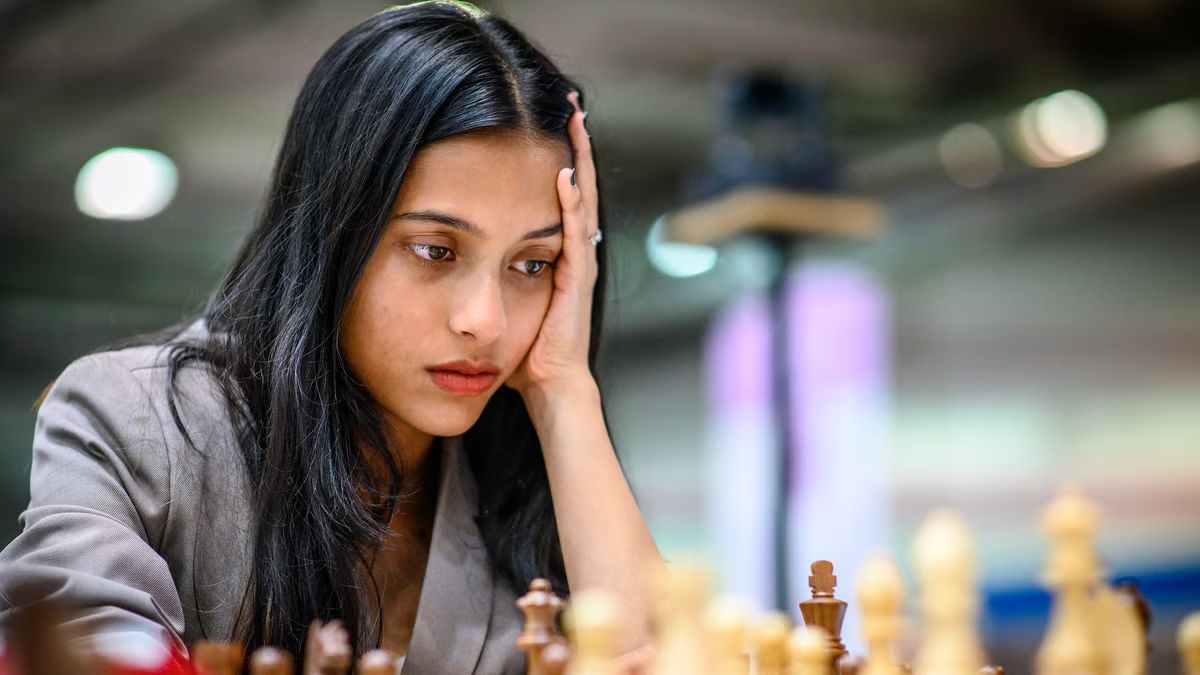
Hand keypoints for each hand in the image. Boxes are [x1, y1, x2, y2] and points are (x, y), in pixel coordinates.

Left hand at [506, 91, 598, 399]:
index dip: (559, 157)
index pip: (562, 195)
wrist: (549, 388)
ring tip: (574, 121)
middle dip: (574, 145)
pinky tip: (564, 175)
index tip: (549, 122)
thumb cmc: (521, 351)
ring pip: (582, 200)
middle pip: (578, 186)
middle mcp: (573, 253)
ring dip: (579, 160)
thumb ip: (485, 273)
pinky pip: (575, 234)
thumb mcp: (501, 299)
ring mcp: (578, 265)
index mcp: (557, 255)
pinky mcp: (576, 281)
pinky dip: (571, 203)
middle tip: (569, 104)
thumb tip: (448, 255)